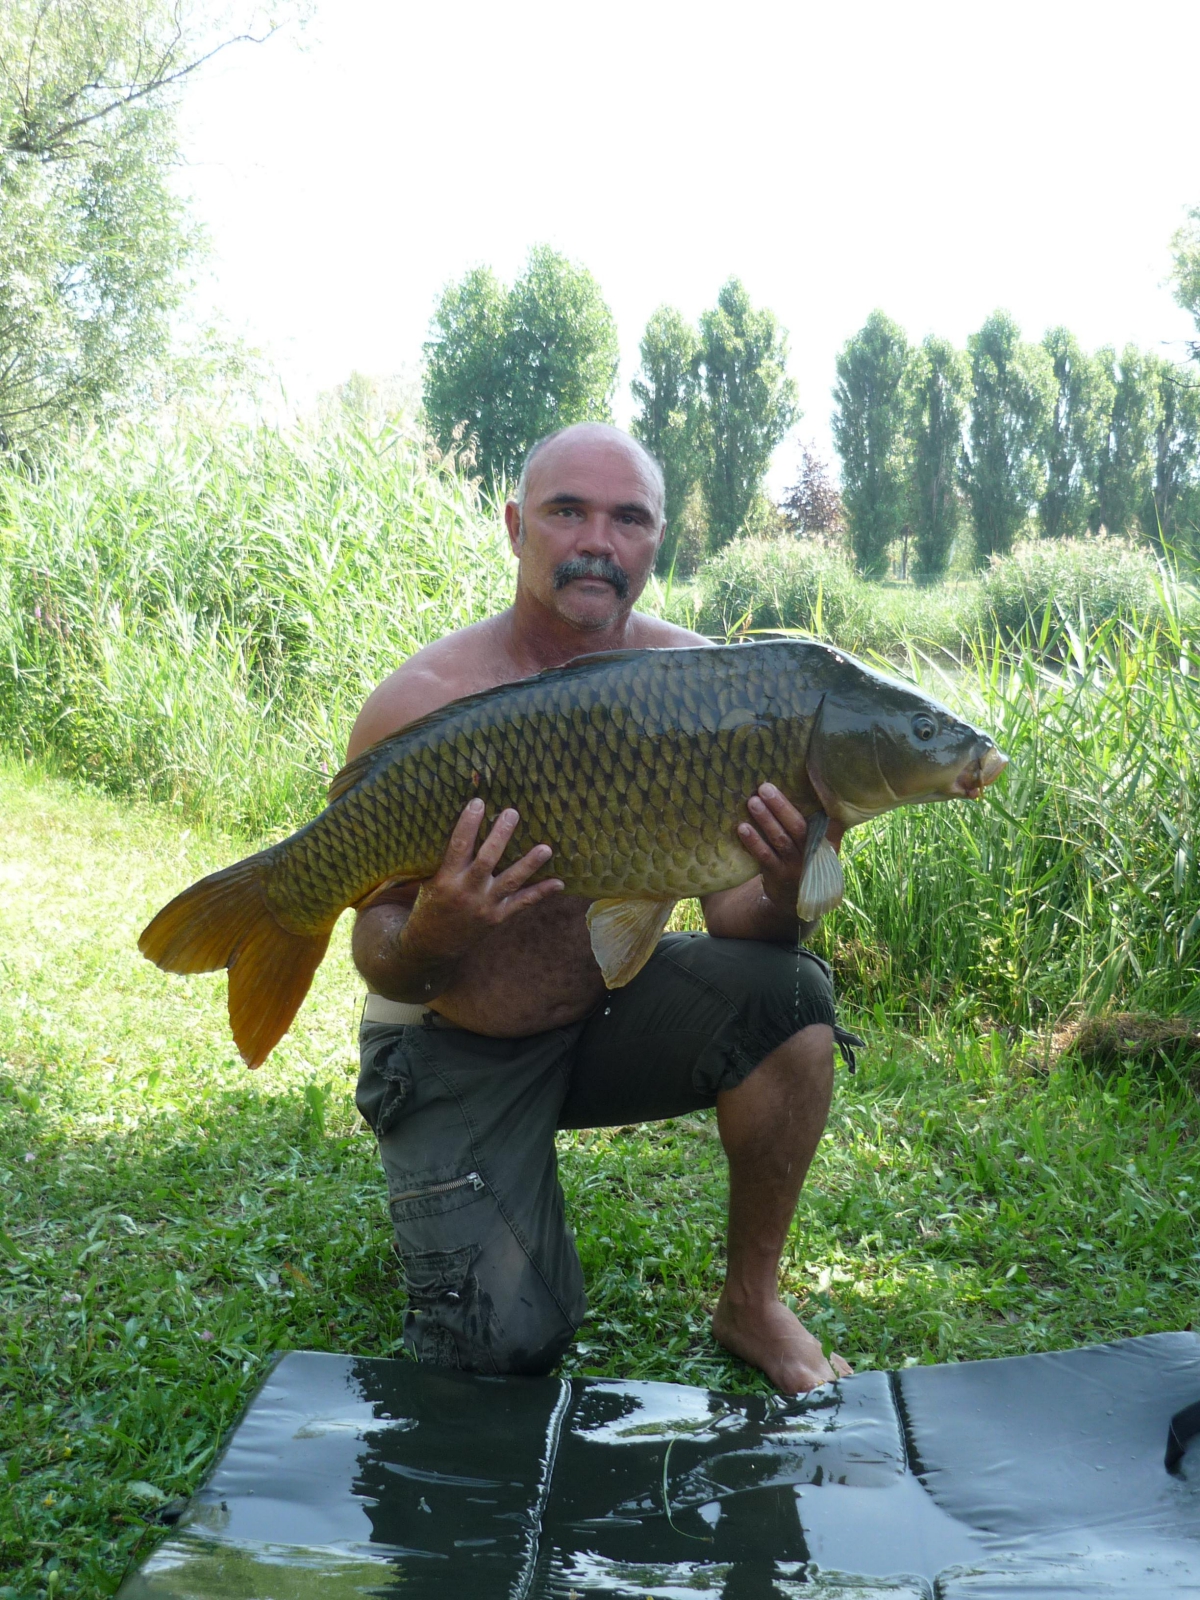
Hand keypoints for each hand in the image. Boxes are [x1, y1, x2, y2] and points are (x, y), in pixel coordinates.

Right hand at [402, 799, 562, 966]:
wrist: (432, 944)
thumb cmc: (431, 904)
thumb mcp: (431, 881)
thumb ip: (449, 860)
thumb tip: (465, 826)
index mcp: (446, 879)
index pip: (458, 846)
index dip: (468, 824)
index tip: (478, 802)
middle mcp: (467, 891)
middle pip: (487, 860)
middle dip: (500, 836)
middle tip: (512, 813)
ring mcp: (485, 906)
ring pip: (510, 882)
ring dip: (529, 865)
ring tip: (546, 849)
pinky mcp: (498, 917)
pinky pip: (522, 903)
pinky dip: (541, 893)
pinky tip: (559, 883)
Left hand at [737, 784, 844, 917]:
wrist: (795, 898)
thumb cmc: (805, 858)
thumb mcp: (821, 844)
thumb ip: (820, 822)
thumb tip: (811, 785)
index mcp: (828, 842)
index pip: (828, 821)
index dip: (822, 804)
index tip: (810, 782)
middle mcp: (815, 854)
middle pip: (798, 827)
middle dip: (781, 807)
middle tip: (765, 788)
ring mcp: (796, 866)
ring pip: (780, 840)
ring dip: (766, 820)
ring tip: (752, 802)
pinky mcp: (777, 875)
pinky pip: (764, 856)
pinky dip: (753, 842)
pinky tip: (742, 828)